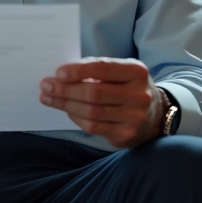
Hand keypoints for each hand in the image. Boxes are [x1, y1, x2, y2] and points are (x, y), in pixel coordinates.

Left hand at [40, 58, 165, 148]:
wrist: (155, 115)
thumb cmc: (129, 88)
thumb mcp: (122, 72)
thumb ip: (98, 69)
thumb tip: (64, 73)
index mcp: (137, 72)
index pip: (104, 68)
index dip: (79, 70)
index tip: (59, 72)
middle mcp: (138, 94)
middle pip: (94, 92)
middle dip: (66, 89)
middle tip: (46, 86)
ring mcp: (133, 117)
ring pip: (91, 112)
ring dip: (65, 105)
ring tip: (49, 98)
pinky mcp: (125, 134)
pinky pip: (93, 127)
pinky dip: (76, 118)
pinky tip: (67, 111)